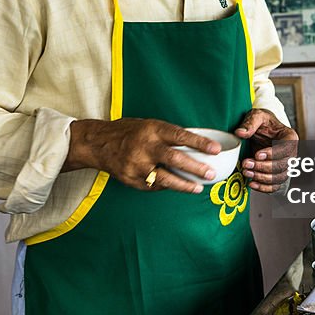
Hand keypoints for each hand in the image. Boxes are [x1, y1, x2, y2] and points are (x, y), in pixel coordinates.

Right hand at [64, 118, 221, 192]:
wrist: (97, 144)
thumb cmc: (128, 132)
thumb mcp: (148, 125)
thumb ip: (167, 136)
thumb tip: (194, 146)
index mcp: (151, 130)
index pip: (180, 136)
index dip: (199, 143)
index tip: (216, 149)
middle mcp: (145, 147)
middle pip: (175, 159)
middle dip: (195, 168)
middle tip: (211, 174)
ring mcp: (137, 165)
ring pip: (165, 179)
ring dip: (184, 185)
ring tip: (198, 188)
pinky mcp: (132, 179)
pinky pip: (154, 186)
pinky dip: (165, 186)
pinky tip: (175, 186)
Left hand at [235, 109, 297, 192]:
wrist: (262, 131)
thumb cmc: (262, 123)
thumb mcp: (256, 116)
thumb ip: (250, 123)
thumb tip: (240, 133)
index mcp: (290, 137)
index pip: (287, 148)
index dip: (273, 154)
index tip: (257, 154)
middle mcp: (291, 153)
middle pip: (283, 165)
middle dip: (264, 167)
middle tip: (246, 163)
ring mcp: (285, 166)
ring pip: (279, 177)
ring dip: (262, 178)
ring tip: (246, 172)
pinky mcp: (277, 175)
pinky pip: (275, 186)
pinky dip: (264, 188)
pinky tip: (252, 184)